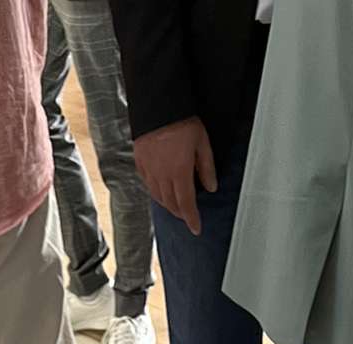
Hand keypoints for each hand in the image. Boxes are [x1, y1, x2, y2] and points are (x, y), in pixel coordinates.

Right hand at [133, 117, 216, 235]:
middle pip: (171, 204)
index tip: (196, 229)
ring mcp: (149, 170)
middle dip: (181, 213)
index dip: (192, 219)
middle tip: (188, 216)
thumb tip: (211, 187)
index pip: (186, 204)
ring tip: (177, 205)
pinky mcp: (140, 163)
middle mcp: (162, 176)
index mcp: (179, 172)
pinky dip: (157, 192)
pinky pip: (148, 185)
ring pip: (158, 197)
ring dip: (168, 205)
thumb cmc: (182, 121)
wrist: (157, 106)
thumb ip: (207, 167)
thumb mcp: (202, 142)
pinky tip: (162, 190)